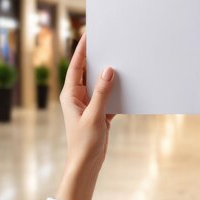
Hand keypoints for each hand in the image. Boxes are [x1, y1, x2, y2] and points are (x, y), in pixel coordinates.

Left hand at [56, 33, 115, 199]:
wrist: (86, 165)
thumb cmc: (84, 143)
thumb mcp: (94, 116)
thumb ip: (102, 92)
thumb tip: (108, 69)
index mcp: (70, 95)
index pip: (76, 67)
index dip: (81, 49)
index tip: (88, 34)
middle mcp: (78, 97)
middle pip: (88, 72)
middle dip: (97, 58)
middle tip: (107, 41)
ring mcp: (89, 104)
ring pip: (100, 83)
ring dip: (109, 74)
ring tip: (120, 58)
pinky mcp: (99, 112)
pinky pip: (109, 95)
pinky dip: (117, 90)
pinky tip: (128, 83)